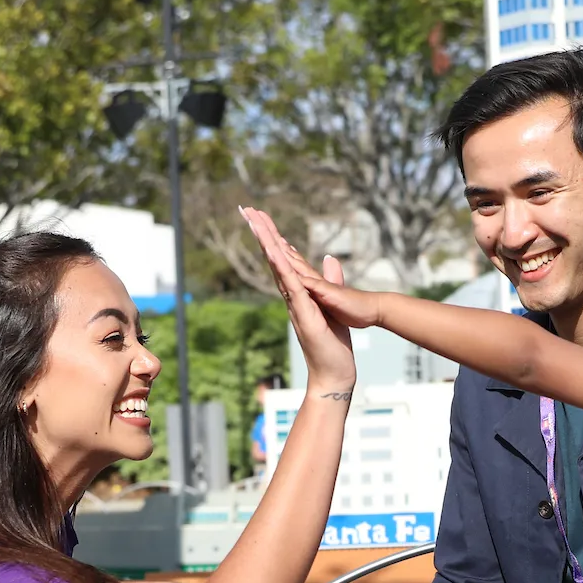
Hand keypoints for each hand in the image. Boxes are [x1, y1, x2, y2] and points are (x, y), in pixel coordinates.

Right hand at [241, 208, 357, 388]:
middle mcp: (292, 296)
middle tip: (247, 209)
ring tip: (255, 221)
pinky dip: (282, 268)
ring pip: (278, 267)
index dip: (273, 237)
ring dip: (267, 244)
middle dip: (262, 233)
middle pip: (274, 258)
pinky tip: (273, 250)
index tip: (261, 217)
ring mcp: (295, 303)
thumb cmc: (333, 344)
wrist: (334, 373)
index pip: (284, 259)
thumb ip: (331, 281)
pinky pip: (291, 286)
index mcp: (300, 292)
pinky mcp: (303, 313)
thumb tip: (330, 260)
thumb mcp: (335, 304)